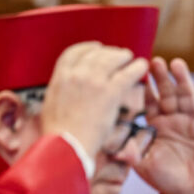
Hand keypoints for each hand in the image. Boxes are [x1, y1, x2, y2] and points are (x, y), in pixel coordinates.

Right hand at [42, 42, 147, 158]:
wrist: (66, 146)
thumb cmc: (59, 135)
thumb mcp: (51, 106)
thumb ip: (59, 94)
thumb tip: (63, 94)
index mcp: (58, 78)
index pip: (72, 54)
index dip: (87, 48)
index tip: (96, 48)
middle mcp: (75, 75)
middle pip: (94, 54)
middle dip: (108, 52)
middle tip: (118, 54)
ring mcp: (92, 82)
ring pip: (111, 60)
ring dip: (122, 56)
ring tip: (131, 58)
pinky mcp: (109, 92)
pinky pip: (126, 75)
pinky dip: (136, 68)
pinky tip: (143, 66)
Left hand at [134, 57, 193, 193]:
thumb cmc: (166, 180)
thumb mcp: (145, 167)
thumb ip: (133, 154)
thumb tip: (118, 149)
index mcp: (154, 126)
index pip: (148, 102)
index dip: (144, 89)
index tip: (136, 73)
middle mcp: (171, 119)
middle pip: (166, 94)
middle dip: (161, 78)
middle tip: (155, 61)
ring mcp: (189, 121)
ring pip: (184, 96)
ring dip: (181, 80)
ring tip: (177, 64)